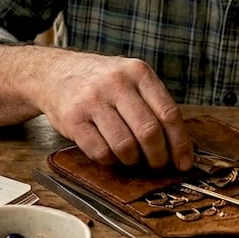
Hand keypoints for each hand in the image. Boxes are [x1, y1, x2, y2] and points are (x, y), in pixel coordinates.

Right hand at [37, 51, 193, 171]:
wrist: (54, 73)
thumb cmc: (101, 82)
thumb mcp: (130, 79)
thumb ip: (153, 104)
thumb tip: (179, 147)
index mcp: (138, 72)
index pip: (169, 113)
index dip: (180, 144)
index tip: (184, 163)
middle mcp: (116, 83)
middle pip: (149, 132)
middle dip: (158, 157)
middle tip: (158, 165)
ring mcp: (93, 100)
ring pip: (125, 146)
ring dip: (133, 161)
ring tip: (132, 158)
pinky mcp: (73, 119)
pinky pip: (100, 152)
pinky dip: (111, 161)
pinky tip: (111, 154)